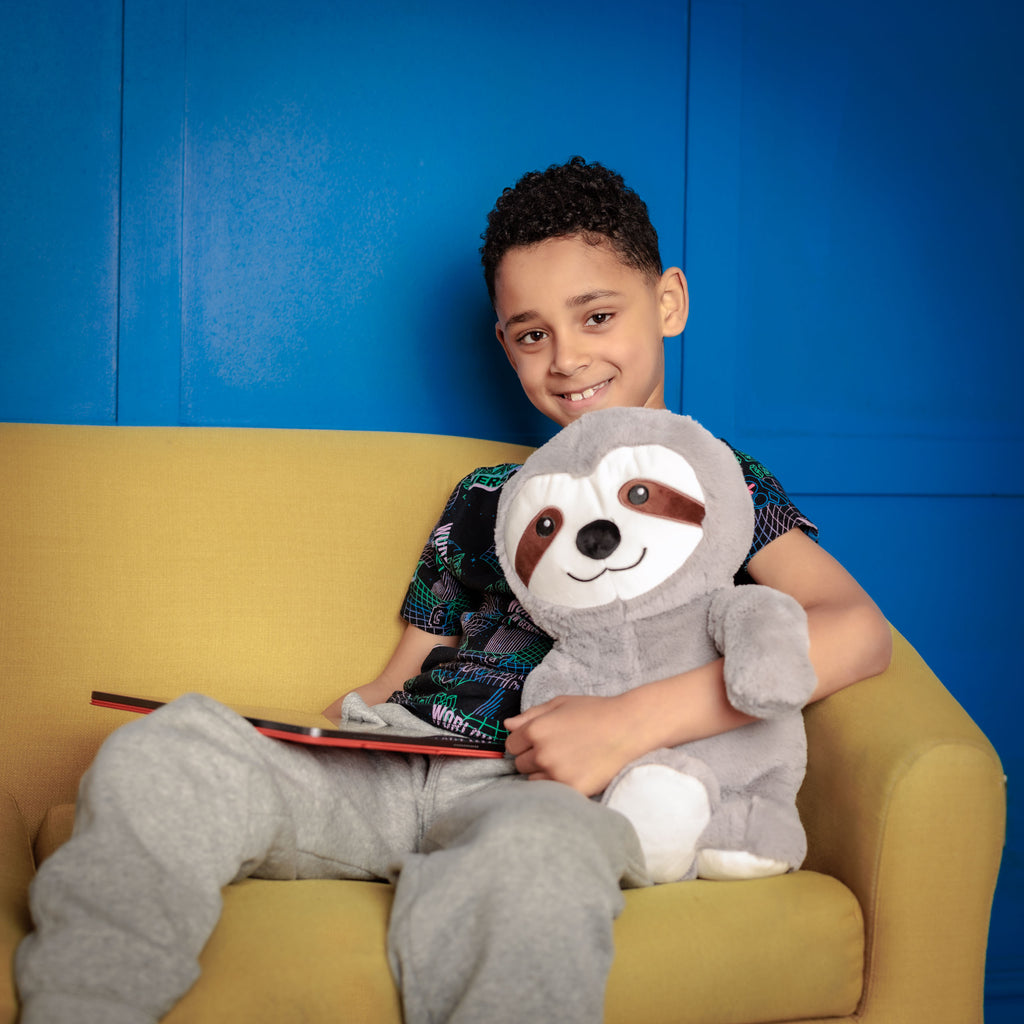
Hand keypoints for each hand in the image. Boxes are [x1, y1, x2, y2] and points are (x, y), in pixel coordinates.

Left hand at [504, 694, 641, 796]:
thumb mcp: (560, 704)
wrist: (627, 728)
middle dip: (532, 757)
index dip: (524, 742)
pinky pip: (551, 792)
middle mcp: (542, 753)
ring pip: (533, 780)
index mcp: (536, 730)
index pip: (511, 745)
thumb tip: (507, 725)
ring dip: (543, 773)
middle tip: (556, 750)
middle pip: (520, 764)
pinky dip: (557, 785)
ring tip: (565, 761)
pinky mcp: (572, 789)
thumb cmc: (594, 712)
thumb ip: (530, 715)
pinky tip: (573, 771)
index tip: (539, 740)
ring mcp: (556, 773)